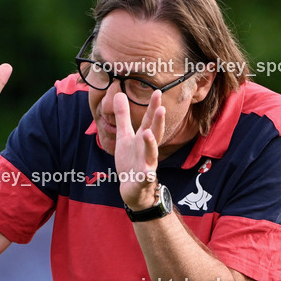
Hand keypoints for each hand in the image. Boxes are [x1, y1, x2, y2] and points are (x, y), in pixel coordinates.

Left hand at [113, 90, 164, 209]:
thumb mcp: (124, 136)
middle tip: (161, 109)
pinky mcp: (143, 179)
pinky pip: (146, 177)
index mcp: (143, 139)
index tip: (157, 93)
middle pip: (155, 134)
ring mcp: (147, 164)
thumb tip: (119, 94)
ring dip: (150, 144)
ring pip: (151, 154)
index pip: (149, 121)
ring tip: (148, 133)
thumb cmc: (130, 160)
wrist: (132, 188)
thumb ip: (123, 117)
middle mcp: (148, 149)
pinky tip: (148, 172)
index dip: (153, 107)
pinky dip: (147, 175)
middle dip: (158, 122)